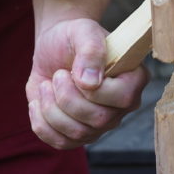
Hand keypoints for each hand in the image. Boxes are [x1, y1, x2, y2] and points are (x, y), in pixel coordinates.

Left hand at [26, 18, 148, 149]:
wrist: (54, 47)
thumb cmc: (74, 36)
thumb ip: (91, 50)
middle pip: (99, 119)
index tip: (74, 70)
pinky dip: (41, 122)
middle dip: (68, 96)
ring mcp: (100, 124)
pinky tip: (39, 100)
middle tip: (58, 74)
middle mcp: (121, 106)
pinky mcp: (77, 134)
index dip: (94, 89)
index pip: (123, 97)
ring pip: (77, 134)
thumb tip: (90, 83)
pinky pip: (60, 142)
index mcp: (133, 79)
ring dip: (52, 107)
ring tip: (48, 84)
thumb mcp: (83, 31)